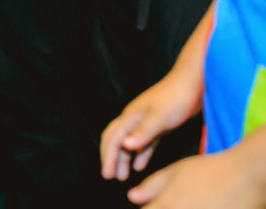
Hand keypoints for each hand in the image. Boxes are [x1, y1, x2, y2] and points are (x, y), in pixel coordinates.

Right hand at [101, 69, 203, 182]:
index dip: (107, 157)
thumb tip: (124, 145)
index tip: (106, 174)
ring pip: (130, 143)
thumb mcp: (160, 117)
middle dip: (111, 158)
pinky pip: (145, 143)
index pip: (112, 138)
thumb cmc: (176, 98)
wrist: (193, 83)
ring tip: (124, 175)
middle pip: (116, 140)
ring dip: (125, 158)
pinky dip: (141, 154)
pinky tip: (140, 165)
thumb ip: (143, 132)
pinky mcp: (159, 124)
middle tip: (110, 176)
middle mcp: (134, 119)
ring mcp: (146, 121)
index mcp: (131, 116)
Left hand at [125, 148, 265, 207]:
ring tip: (189, 201)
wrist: (244, 177)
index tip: (150, 204)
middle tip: (172, 201)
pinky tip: (202, 206)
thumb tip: (133, 197)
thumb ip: (152, 186)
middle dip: (161, 208)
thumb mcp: (175, 172)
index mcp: (166, 205)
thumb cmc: (208, 171)